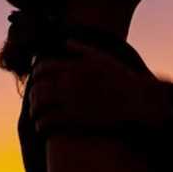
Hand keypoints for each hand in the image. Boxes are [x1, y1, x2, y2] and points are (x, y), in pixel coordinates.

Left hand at [29, 41, 172, 130]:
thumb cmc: (123, 78)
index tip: (36, 82)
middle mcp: (69, 82)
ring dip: (34, 112)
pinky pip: (49, 122)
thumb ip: (82, 48)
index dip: (35, 76)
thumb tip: (66, 42)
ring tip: (36, 118)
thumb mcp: (103, 57)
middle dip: (33, 97)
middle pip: (38, 88)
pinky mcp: (76, 120)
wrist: (138, 100)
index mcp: (74, 66)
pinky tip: (43, 129)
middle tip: (34, 103)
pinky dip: (42, 126)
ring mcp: (71, 101)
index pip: (42, 68)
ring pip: (40, 106)